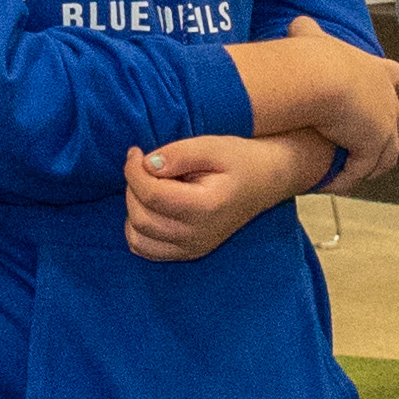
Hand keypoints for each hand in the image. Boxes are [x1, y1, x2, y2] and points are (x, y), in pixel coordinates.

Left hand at [126, 133, 318, 260]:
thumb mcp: (213, 145)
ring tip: (148, 186)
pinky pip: (145, 249)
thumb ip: (179, 154)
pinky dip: (137, 229)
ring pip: (138, 237)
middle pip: (141, 217)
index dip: (133, 171)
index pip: (152, 195)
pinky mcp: (189, 252)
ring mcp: (193, 248)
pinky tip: (150, 207)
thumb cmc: (241, 160)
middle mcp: (198, 235)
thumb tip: (147, 164)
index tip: (135, 152)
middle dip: (132, 187)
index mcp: (205, 207)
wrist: (266, 181)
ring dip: (133, 208)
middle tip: (144, 166)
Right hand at [280, 18, 398, 190]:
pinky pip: (360, 171)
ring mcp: (384, 127)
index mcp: (378, 72)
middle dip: (386, 138)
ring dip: (368, 165)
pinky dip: (346, 178)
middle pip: (397, 124)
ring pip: (385, 155)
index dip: (396, 87)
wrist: (321, 78)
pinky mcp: (372, 149)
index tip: (396, 93)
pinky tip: (331, 184)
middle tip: (369, 149)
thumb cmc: (316, 55)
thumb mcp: (313, 38)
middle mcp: (388, 101)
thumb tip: (297, 24)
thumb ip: (307, 32)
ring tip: (351, 173)